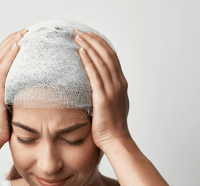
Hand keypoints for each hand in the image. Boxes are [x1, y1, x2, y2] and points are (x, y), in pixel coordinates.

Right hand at [0, 29, 27, 146]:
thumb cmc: (2, 126)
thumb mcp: (10, 106)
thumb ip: (17, 95)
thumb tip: (33, 90)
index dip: (8, 47)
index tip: (21, 37)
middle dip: (11, 41)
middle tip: (24, 31)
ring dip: (11, 44)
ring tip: (22, 33)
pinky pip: (2, 69)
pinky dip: (9, 56)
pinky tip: (17, 47)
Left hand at [74, 29, 130, 150]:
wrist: (116, 139)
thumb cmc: (112, 124)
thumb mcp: (112, 103)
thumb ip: (107, 91)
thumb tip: (97, 84)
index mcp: (121, 83)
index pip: (111, 56)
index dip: (100, 44)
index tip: (89, 36)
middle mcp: (119, 83)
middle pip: (106, 54)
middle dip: (93, 40)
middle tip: (80, 32)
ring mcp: (112, 89)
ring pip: (101, 61)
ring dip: (89, 46)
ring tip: (77, 37)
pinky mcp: (103, 97)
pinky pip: (95, 75)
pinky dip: (88, 62)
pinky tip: (81, 52)